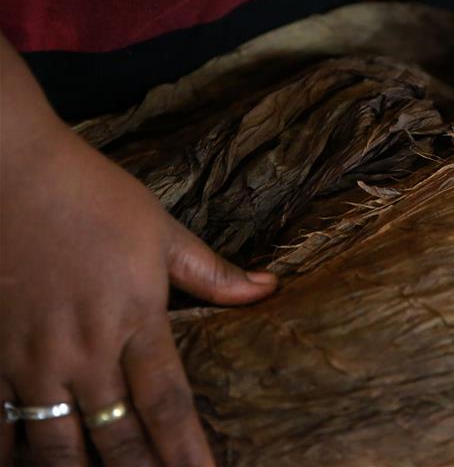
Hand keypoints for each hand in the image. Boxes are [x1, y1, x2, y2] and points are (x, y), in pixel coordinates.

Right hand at [0, 123, 276, 464]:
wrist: (12, 172)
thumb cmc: (93, 197)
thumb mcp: (163, 232)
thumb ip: (213, 274)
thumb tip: (269, 288)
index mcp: (136, 321)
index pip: (169, 405)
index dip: (188, 452)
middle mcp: (85, 352)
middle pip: (117, 438)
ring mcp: (31, 360)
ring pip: (53, 446)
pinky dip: (10, 455)